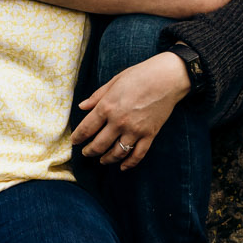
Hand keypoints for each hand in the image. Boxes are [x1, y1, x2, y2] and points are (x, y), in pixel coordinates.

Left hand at [72, 51, 189, 168]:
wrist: (167, 78)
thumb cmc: (140, 75)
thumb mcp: (114, 81)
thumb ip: (97, 96)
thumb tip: (82, 106)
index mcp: (107, 106)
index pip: (86, 128)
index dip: (78, 137)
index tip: (74, 141)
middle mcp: (119, 122)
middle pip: (99, 145)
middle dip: (89, 151)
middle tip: (85, 153)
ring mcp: (135, 130)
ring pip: (116, 153)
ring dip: (106, 159)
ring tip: (102, 160)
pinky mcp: (149, 135)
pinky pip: (137, 155)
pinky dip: (129, 163)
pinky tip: (122, 167)